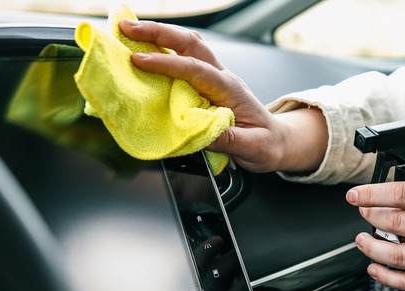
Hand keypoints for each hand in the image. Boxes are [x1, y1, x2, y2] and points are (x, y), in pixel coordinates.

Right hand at [118, 19, 326, 172]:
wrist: (277, 142)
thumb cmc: (266, 144)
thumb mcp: (252, 148)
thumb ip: (227, 139)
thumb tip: (202, 133)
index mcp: (230, 89)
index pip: (196, 70)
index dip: (167, 64)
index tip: (141, 61)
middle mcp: (221, 78)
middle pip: (190, 45)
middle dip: (158, 32)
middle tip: (127, 28)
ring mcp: (214, 78)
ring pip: (187, 46)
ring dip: (158, 34)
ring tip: (128, 29)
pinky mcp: (206, 84)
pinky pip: (183, 59)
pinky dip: (162, 49)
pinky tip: (143, 48)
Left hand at [346, 164, 404, 290]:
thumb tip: (400, 166)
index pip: (403, 194)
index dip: (372, 194)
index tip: (355, 195)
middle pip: (397, 223)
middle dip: (371, 216)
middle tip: (363, 212)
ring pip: (399, 256)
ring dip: (372, 248)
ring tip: (362, 241)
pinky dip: (387, 277)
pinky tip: (375, 268)